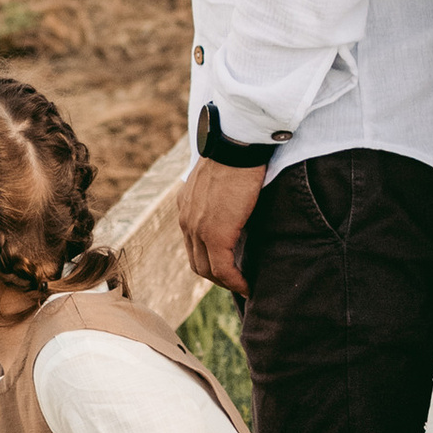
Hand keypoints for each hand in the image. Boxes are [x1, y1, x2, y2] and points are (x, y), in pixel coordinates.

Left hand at [177, 153, 261, 302]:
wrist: (236, 145)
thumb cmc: (235, 154)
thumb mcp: (218, 179)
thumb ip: (217, 197)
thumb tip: (232, 207)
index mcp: (186, 207)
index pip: (192, 244)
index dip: (210, 260)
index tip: (228, 267)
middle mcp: (186, 220)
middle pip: (197, 262)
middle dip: (217, 276)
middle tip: (237, 281)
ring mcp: (198, 229)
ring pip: (208, 269)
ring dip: (226, 282)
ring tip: (243, 286)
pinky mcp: (216, 234)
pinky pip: (223, 268)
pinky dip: (235, 282)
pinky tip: (246, 285)